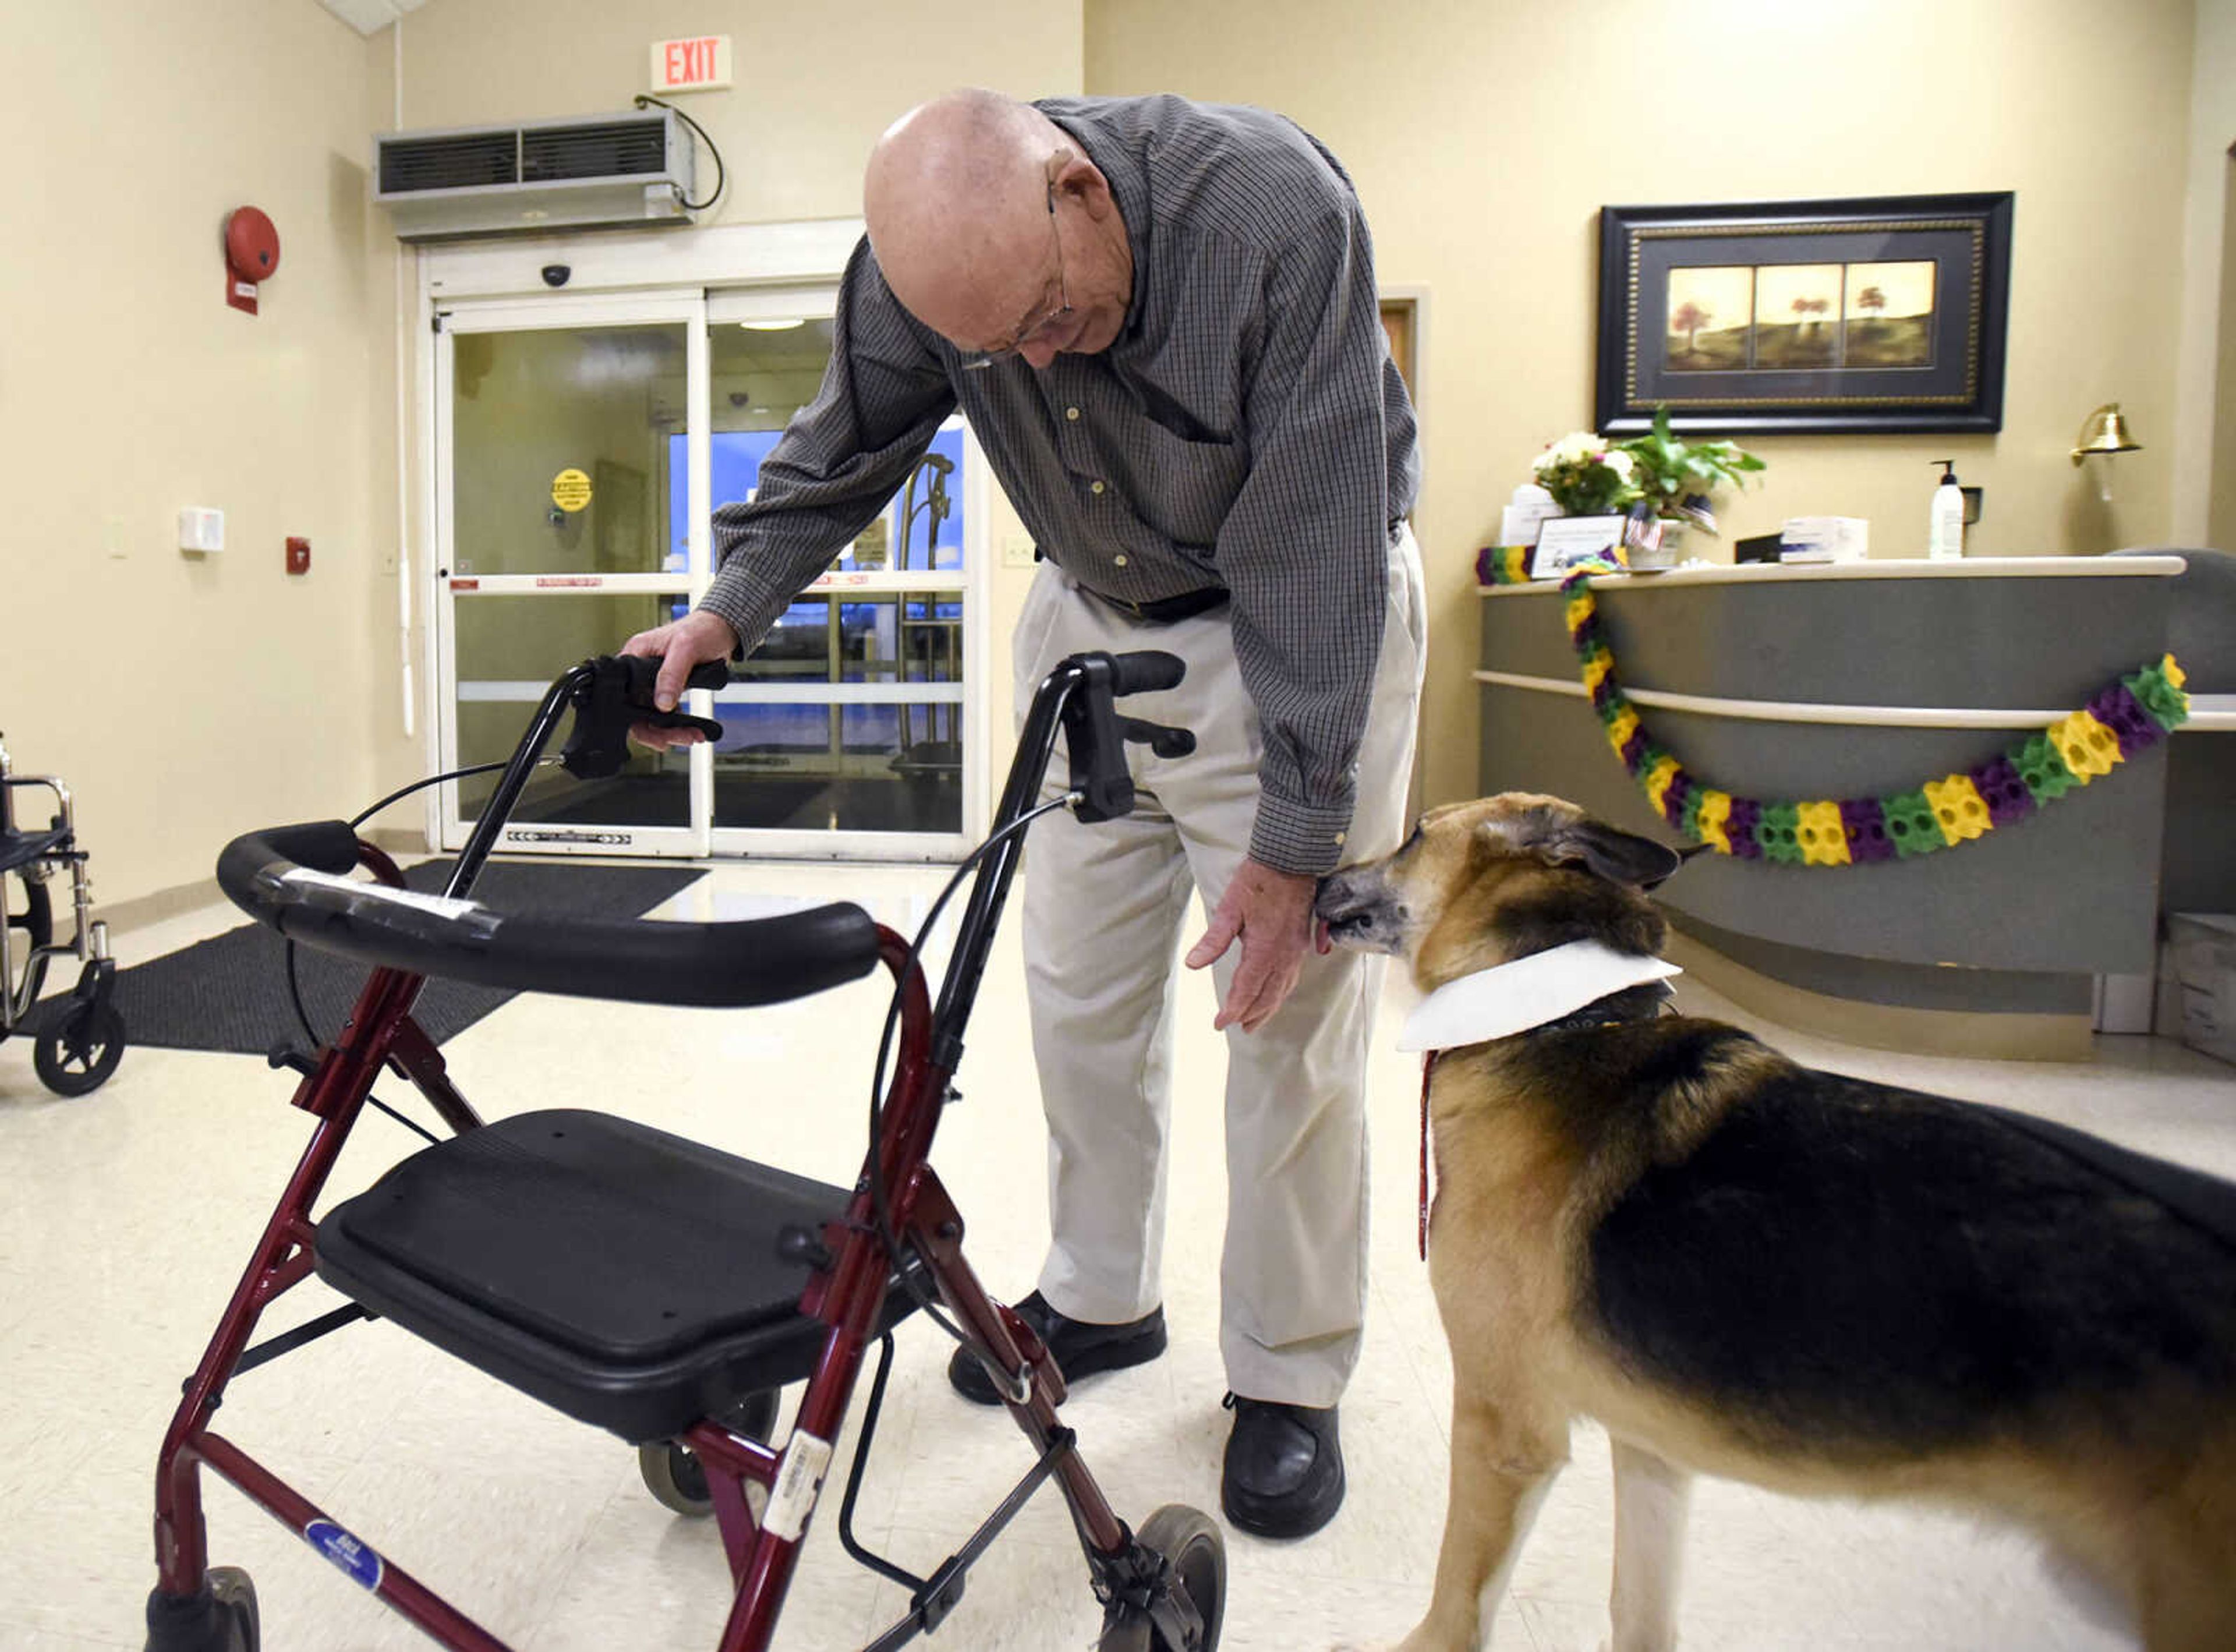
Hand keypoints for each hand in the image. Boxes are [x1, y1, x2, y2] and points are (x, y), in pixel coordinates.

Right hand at [619, 609, 737, 750]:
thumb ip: (672, 675)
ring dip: (671, 731)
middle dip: (657, 730)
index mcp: (635, 654)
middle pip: (636, 710)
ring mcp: (653, 680)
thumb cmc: (702, 629)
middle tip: (676, 739)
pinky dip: (679, 724)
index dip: (635, 717)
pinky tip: (692, 730)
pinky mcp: (667, 687)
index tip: (654, 731)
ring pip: (652, 715)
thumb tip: (662, 702)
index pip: (624, 693)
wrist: (722, 628)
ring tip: (690, 736)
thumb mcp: (686, 649)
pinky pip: (666, 712)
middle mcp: (639, 670)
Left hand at [1183, 858, 1330, 1033]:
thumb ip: (1213, 940)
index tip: (1220, 1023)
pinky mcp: (1301, 943)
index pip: (1246, 989)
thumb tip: (1192, 964)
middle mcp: (1283, 955)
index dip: (1233, 1010)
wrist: (1291, 861)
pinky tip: (1276, 994)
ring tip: (1255, 1021)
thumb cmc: (1256, 882)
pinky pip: (1292, 977)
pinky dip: (1281, 992)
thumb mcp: (1228, 909)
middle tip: (1237, 1028)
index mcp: (1264, 950)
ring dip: (1268, 1008)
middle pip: (1267, 996)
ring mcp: (1296, 950)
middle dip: (1251, 1014)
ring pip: (1282, 989)